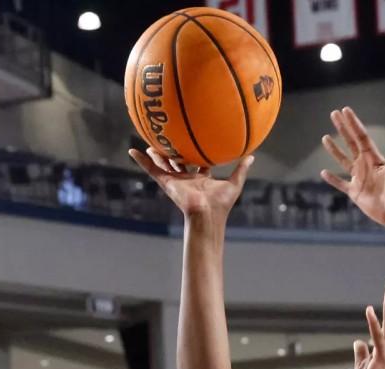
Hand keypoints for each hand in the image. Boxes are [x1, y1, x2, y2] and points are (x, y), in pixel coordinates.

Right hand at [129, 148, 252, 217]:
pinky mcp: (166, 182)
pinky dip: (142, 161)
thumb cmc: (221, 203)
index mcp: (201, 179)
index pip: (197, 164)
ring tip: (149, 143)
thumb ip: (241, 170)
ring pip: (164, 164)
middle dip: (174, 152)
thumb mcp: (234, 183)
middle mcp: (187, 179)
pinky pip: (151, 170)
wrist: (207, 214)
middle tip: (168, 140)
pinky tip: (132, 152)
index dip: (196, 155)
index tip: (195, 144)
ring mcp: (176, 180)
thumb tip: (252, 157)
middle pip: (179, 162)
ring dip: (157, 154)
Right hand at [321, 107, 384, 226]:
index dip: (353, 123)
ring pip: (343, 160)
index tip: (345, 110)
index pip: (361, 137)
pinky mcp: (355, 192)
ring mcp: (359, 178)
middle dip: (342, 129)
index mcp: (374, 158)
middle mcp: (365, 165)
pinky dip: (332, 179)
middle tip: (334, 114)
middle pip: (351, 143)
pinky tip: (323, 172)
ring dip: (334, 150)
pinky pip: (340, 183)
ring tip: (325, 138)